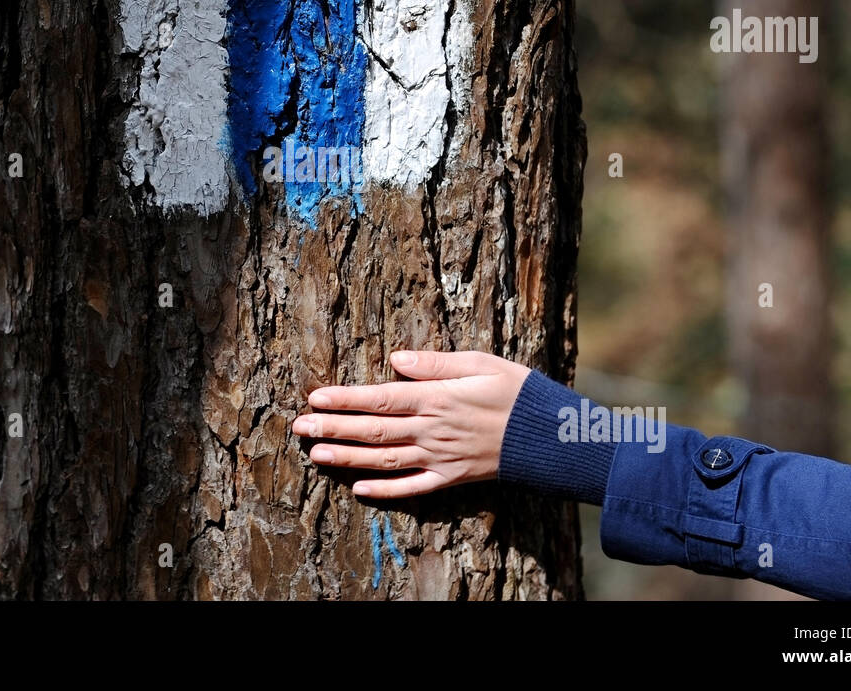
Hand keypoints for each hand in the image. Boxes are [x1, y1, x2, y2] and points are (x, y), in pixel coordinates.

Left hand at [291, 350, 530, 498]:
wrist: (552, 438)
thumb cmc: (518, 392)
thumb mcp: (481, 363)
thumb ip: (436, 363)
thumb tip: (396, 359)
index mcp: (437, 398)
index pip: (380, 399)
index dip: (345, 400)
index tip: (315, 399)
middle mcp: (433, 430)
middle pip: (374, 431)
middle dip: (333, 430)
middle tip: (298, 429)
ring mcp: (440, 459)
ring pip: (385, 460)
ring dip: (348, 459)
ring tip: (316, 455)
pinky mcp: (452, 479)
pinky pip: (413, 488)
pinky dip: (385, 491)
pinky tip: (359, 489)